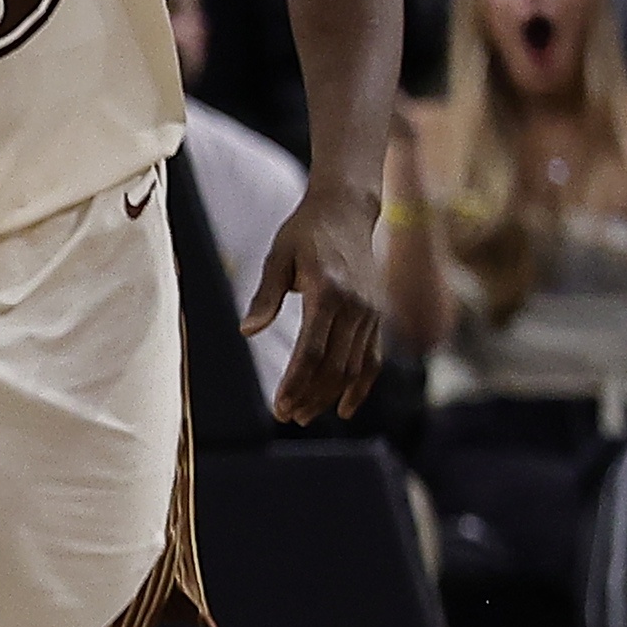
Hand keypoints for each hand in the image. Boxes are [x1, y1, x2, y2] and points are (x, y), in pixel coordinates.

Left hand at [247, 179, 384, 421]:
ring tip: (303, 416)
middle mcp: (356, 306)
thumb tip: (247, 332)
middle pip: (335, 365)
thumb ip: (265, 296)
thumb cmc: (305, 233)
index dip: (296, 382)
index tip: (279, 405)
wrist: (347, 210)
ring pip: (354, 367)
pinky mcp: (378, 316)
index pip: (313, 350)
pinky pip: (373, 359)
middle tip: (285, 416)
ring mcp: (372, 312)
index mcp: (329, 292)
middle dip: (310, 395)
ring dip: (329, 396)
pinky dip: (361, 386)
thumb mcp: (278, 257)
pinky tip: (343, 408)